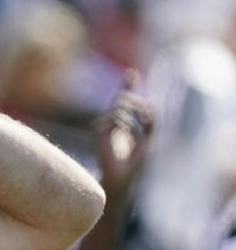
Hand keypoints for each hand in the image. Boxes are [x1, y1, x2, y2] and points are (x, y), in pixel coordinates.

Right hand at [92, 70, 153, 195]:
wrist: (122, 176)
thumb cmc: (135, 161)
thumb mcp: (150, 137)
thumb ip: (151, 121)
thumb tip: (151, 104)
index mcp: (121, 122)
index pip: (123, 100)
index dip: (127, 86)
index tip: (132, 73)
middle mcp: (110, 121)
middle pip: (123, 98)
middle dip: (139, 104)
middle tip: (149, 117)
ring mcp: (103, 125)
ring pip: (121, 105)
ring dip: (136, 114)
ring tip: (142, 127)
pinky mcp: (98, 130)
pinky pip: (117, 116)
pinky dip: (127, 122)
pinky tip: (127, 134)